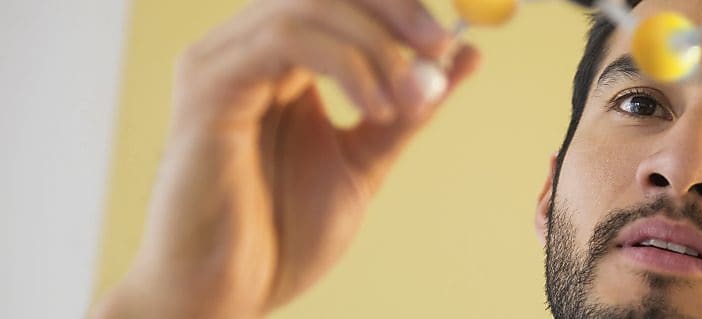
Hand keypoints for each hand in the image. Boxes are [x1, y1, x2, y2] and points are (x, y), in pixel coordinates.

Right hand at [93, 0, 481, 316]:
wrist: (230, 290)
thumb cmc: (282, 234)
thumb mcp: (367, 159)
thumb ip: (410, 109)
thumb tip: (464, 54)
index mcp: (281, 65)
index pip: (341, 2)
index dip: (398, 8)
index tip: (448, 41)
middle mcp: (247, 53)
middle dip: (394, 11)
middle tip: (439, 46)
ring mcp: (222, 63)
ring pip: (310, 7)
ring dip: (376, 46)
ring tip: (404, 101)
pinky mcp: (208, 85)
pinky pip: (285, 40)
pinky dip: (345, 63)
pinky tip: (372, 108)